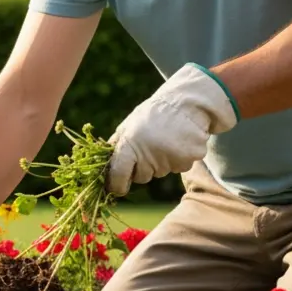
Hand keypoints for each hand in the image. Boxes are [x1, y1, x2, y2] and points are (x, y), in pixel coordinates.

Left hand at [107, 62, 238, 196]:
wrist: (187, 102)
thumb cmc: (153, 114)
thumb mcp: (129, 125)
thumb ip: (117, 145)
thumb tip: (102, 164)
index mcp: (129, 145)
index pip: (118, 174)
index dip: (116, 185)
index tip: (118, 188)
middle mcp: (149, 154)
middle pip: (142, 177)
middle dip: (143, 167)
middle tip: (151, 146)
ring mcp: (170, 157)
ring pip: (161, 172)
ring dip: (162, 161)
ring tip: (167, 139)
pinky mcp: (189, 158)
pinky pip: (180, 167)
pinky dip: (179, 158)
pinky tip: (180, 141)